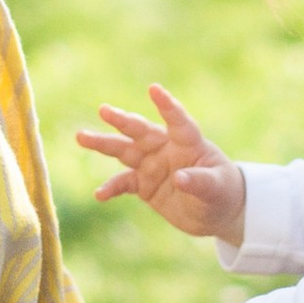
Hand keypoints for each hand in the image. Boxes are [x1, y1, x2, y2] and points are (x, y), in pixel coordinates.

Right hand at [75, 84, 244, 242]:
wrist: (214, 212)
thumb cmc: (221, 192)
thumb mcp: (216, 188)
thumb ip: (199, 182)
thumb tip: (179, 179)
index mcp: (188, 143)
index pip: (178, 121)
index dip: (167, 106)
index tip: (154, 90)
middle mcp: (166, 149)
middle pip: (141, 132)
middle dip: (123, 121)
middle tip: (104, 110)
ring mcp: (152, 165)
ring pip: (124, 151)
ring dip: (103, 144)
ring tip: (81, 136)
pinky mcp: (143, 184)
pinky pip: (123, 183)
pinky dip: (111, 188)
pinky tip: (99, 195)